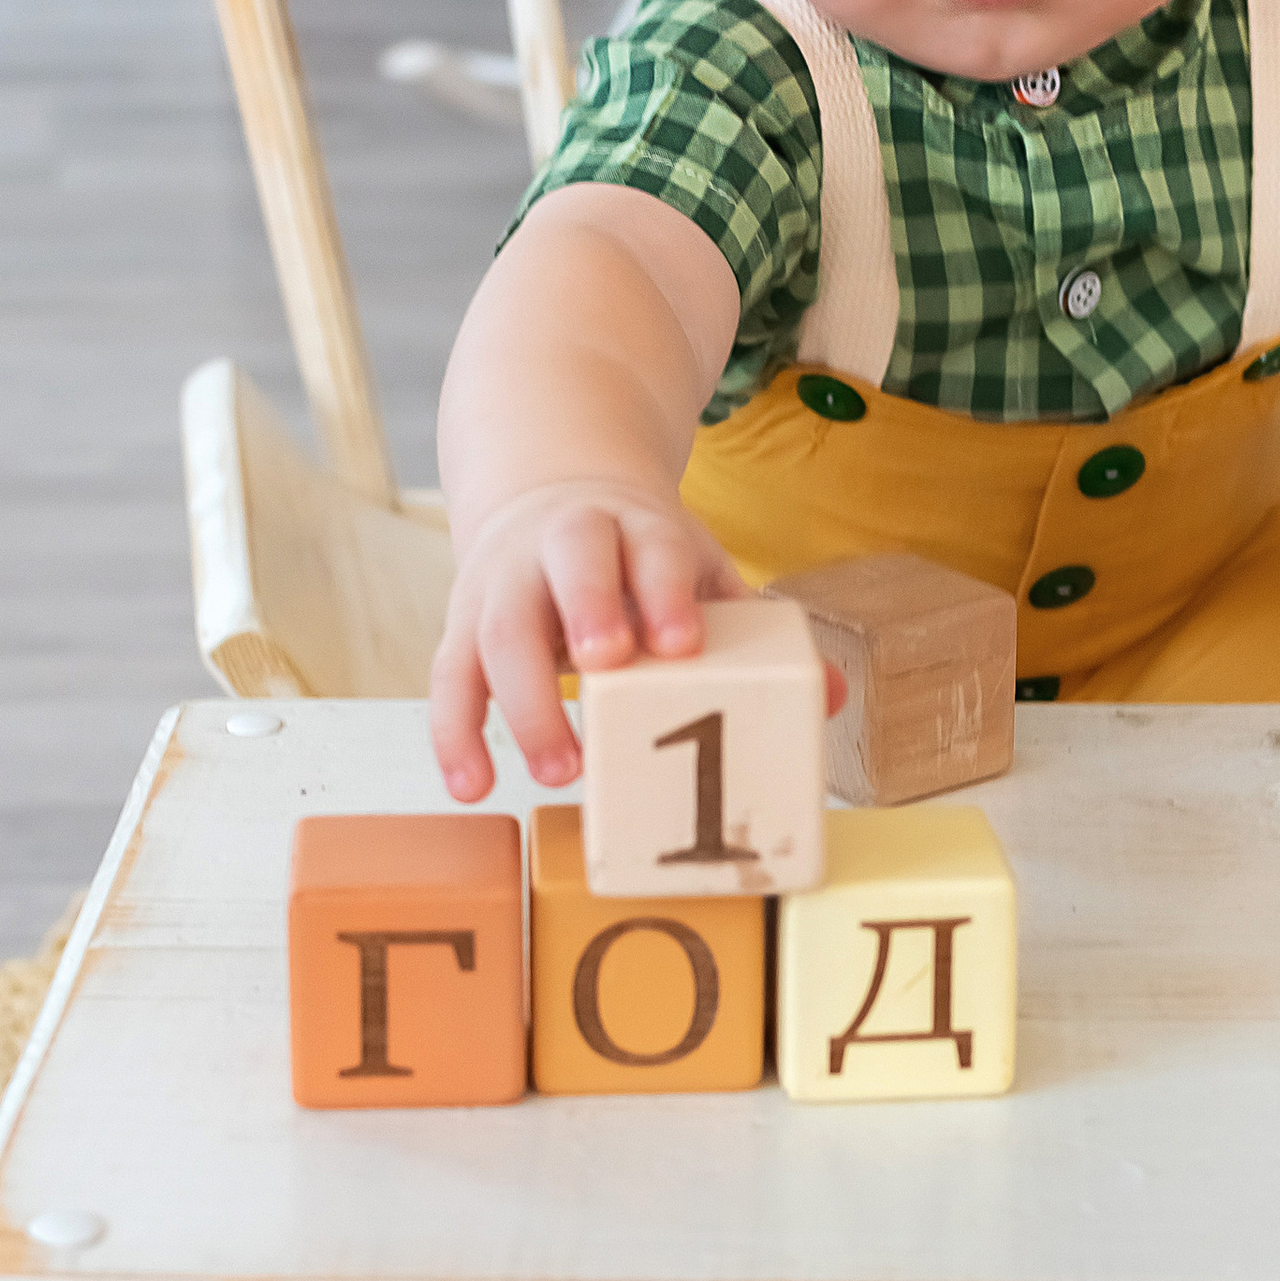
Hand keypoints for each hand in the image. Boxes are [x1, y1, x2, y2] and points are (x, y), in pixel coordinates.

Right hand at [429, 480, 747, 800]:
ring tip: (558, 769)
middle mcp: (559, 543)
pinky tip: (472, 783)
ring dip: (524, 701)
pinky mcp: (463, 624)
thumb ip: (748, 624)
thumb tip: (829, 693)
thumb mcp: (692, 566)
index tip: (681, 644)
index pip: (650, 549)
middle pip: (567, 570)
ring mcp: (505, 582)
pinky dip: (455, 733)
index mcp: (632, 526)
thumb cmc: (635, 556)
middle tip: (606, 669)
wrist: (548, 497)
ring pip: (500, 630)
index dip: (663, 593)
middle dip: (587, 614)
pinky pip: (450, 676)